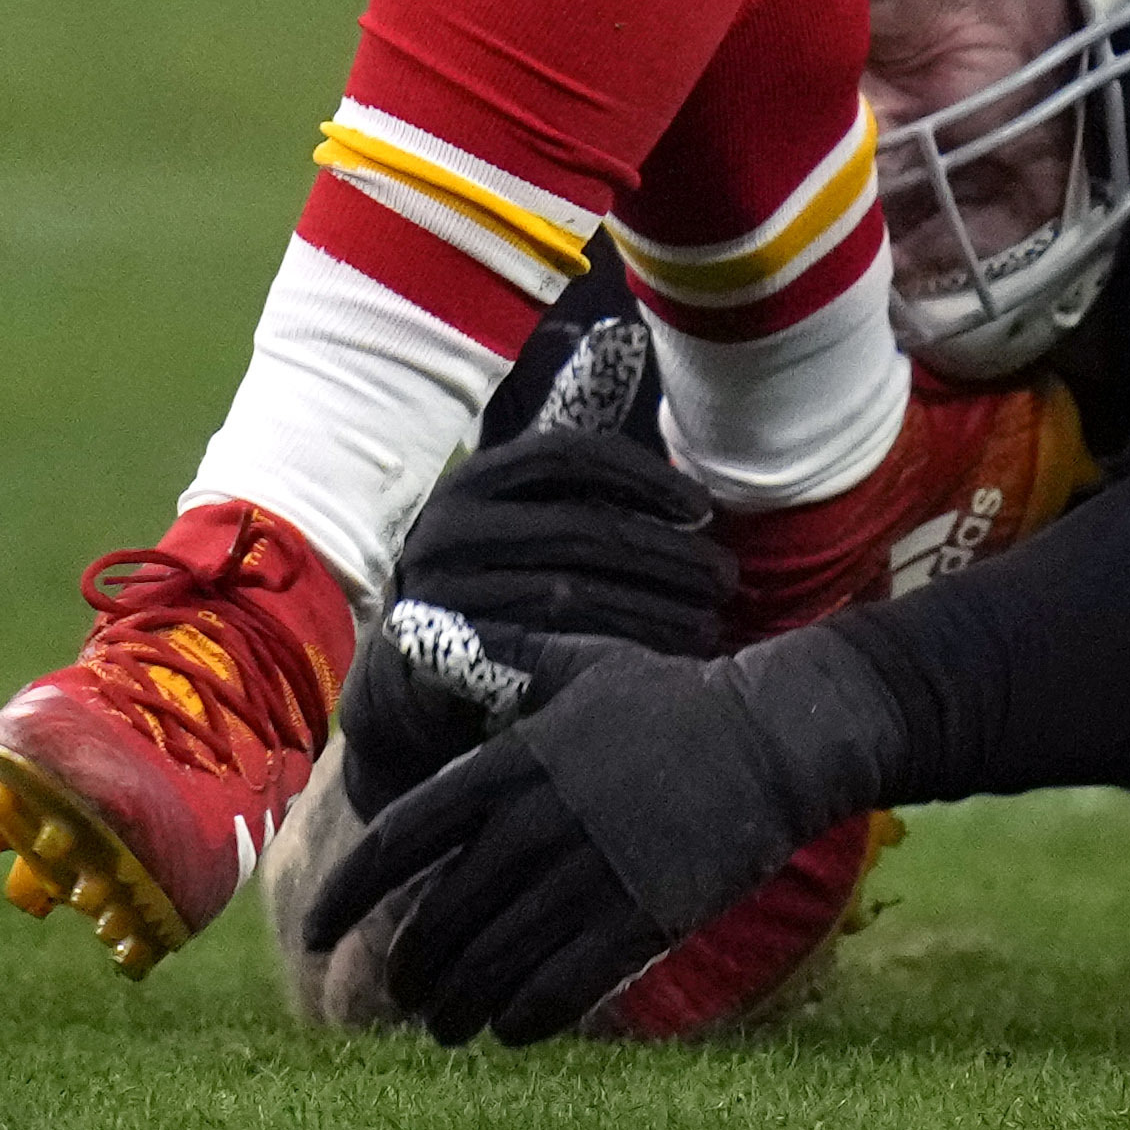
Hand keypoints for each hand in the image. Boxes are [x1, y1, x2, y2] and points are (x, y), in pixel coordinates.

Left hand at [307, 641, 839, 1048]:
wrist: (771, 740)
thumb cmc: (667, 698)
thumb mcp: (573, 659)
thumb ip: (490, 654)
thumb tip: (410, 626)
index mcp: (509, 765)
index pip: (401, 841)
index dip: (349, 894)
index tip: (317, 930)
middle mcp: (536, 827)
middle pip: (438, 922)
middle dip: (408, 969)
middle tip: (399, 990)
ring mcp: (587, 881)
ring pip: (489, 969)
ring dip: (454, 1008)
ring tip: (444, 1022)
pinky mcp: (636, 925)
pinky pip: (554, 994)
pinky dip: (519, 1020)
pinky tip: (506, 1027)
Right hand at [325, 423, 728, 820]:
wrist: (404, 676)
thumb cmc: (486, 588)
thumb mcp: (513, 528)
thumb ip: (574, 502)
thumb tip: (686, 500)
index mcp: (475, 478)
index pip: (568, 453)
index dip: (642, 474)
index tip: (701, 507)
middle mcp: (451, 524)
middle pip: (581, 526)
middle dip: (664, 552)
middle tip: (725, 577)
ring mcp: (446, 590)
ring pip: (572, 592)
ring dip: (652, 608)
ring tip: (710, 624)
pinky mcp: (451, 650)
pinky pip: (548, 646)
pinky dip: (613, 648)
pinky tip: (661, 658)